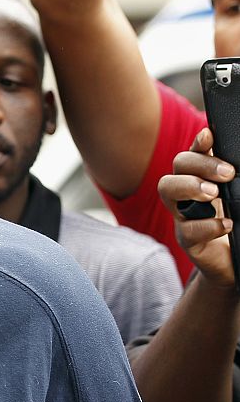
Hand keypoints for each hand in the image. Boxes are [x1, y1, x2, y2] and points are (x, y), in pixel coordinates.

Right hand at [158, 128, 235, 288]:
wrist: (231, 266)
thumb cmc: (236, 228)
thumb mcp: (236, 199)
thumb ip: (232, 181)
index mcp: (198, 182)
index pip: (191, 156)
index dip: (197, 144)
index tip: (209, 135)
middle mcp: (185, 197)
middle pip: (175, 168)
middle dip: (198, 165)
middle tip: (227, 174)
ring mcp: (182, 219)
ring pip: (168, 192)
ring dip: (191, 187)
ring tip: (215, 194)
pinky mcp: (188, 242)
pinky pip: (188, 230)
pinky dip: (209, 225)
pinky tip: (227, 224)